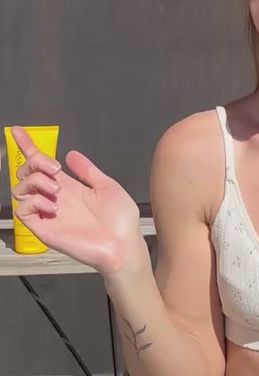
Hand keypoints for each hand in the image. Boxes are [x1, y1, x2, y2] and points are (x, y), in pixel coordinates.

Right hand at [10, 126, 143, 275]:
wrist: (123, 243)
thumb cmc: (120, 220)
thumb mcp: (106, 186)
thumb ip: (87, 170)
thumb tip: (71, 154)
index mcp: (69, 187)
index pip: (42, 165)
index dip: (29, 147)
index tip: (18, 132)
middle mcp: (54, 198)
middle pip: (27, 173)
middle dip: (34, 162)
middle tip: (55, 168)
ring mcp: (47, 213)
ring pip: (20, 189)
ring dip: (35, 181)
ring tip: (57, 190)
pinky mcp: (43, 229)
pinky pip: (23, 210)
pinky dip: (35, 201)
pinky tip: (54, 206)